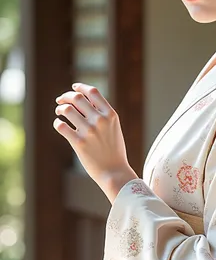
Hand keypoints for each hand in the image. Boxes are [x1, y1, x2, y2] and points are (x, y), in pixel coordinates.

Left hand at [53, 83, 136, 199]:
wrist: (114, 171)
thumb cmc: (113, 149)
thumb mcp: (114, 127)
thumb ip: (102, 113)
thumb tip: (84, 99)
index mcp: (110, 114)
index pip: (93, 92)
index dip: (81, 87)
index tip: (74, 87)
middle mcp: (100, 120)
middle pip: (77, 98)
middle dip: (66, 96)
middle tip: (61, 100)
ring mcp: (89, 131)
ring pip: (66, 110)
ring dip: (60, 109)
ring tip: (59, 112)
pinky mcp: (79, 143)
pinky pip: (61, 126)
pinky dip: (57, 123)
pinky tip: (59, 125)